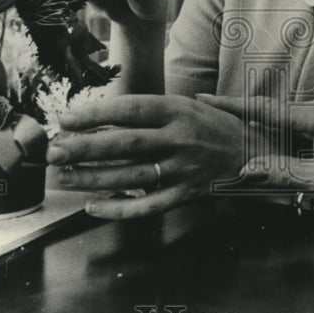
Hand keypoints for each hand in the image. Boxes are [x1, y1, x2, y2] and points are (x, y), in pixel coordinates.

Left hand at [47, 94, 248, 217]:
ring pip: (132, 177)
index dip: (97, 114)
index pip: (132, 110)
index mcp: (180, 111)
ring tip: (63, 178)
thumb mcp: (196, 102)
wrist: (259, 153)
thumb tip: (113, 107)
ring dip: (93, 179)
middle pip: (126, 144)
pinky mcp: (187, 194)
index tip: (67, 119)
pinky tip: (94, 207)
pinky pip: (149, 206)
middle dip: (85, 148)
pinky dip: (120, 209)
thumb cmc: (222, 125)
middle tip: (54, 151)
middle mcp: (180, 139)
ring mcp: (183, 170)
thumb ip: (159, 105)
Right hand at [198, 95, 313, 224]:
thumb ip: (284, 172)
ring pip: (278, 133)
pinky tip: (257, 162)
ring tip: (224, 142)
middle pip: (268, 117)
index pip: (267, 109)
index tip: (206, 99)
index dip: (233, 105)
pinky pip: (289, 145)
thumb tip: (247, 168)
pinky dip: (271, 152)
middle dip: (238, 120)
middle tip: (207, 122)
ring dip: (255, 140)